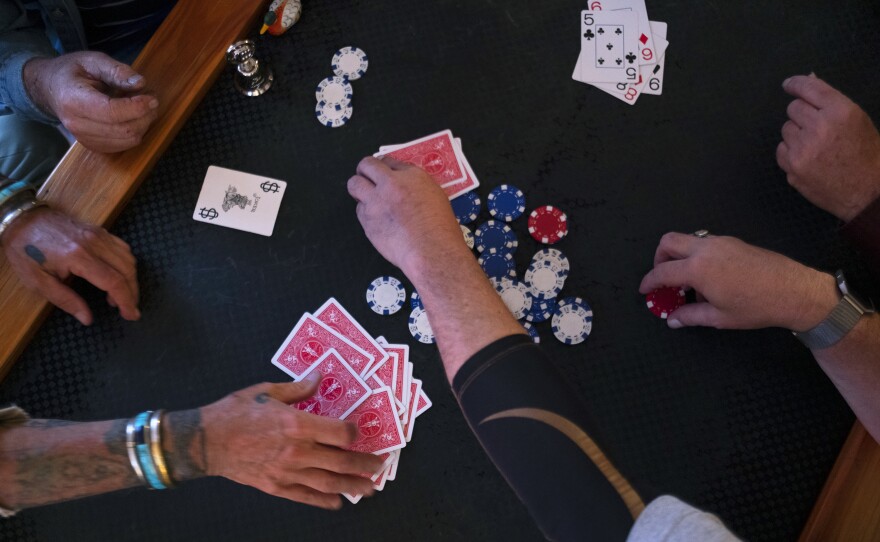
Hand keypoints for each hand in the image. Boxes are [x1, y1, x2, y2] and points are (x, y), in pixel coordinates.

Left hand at [0, 207, 139, 324]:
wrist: (22, 220)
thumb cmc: (27, 252)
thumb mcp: (38, 282)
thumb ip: (65, 300)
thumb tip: (87, 318)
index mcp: (78, 257)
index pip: (114, 281)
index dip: (126, 300)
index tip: (130, 315)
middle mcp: (94, 244)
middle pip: (126, 270)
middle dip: (133, 293)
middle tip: (130, 310)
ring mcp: (99, 235)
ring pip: (129, 258)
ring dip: (131, 279)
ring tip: (121, 296)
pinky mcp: (100, 231)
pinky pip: (123, 248)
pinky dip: (127, 265)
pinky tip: (119, 275)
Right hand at [23, 52, 158, 152]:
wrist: (51, 88)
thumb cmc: (72, 72)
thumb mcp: (93, 61)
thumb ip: (117, 71)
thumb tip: (140, 83)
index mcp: (74, 100)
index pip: (112, 112)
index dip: (137, 107)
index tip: (152, 98)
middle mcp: (77, 124)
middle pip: (124, 129)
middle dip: (145, 115)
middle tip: (151, 99)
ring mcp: (84, 138)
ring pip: (127, 140)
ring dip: (143, 124)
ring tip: (143, 106)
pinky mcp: (93, 145)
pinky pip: (123, 145)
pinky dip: (135, 132)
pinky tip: (133, 117)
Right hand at [201, 374, 385, 508]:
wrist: (205, 441)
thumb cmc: (235, 412)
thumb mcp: (267, 391)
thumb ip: (298, 388)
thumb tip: (320, 377)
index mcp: (297, 424)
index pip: (341, 432)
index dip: (356, 433)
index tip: (362, 432)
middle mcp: (297, 451)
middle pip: (341, 461)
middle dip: (365, 464)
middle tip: (380, 465)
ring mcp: (287, 472)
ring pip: (329, 483)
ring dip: (353, 486)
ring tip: (369, 488)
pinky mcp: (276, 486)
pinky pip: (306, 496)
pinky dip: (324, 501)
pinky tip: (338, 502)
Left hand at [347, 157, 464, 273]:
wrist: (431, 251)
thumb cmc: (441, 229)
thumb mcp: (436, 197)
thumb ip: (416, 187)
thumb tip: (405, 186)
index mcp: (412, 176)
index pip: (390, 161)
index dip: (385, 166)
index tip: (384, 171)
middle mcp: (391, 184)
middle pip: (367, 165)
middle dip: (364, 169)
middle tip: (366, 176)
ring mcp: (376, 202)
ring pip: (354, 184)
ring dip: (358, 187)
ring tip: (365, 195)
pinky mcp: (367, 221)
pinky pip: (359, 210)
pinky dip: (365, 212)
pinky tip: (375, 219)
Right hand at [639, 233, 838, 330]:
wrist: (794, 291)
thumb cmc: (756, 307)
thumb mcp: (719, 317)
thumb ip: (690, 316)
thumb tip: (673, 320)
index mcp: (698, 268)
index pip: (662, 271)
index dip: (649, 281)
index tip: (645, 289)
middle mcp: (706, 248)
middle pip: (669, 242)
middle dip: (659, 258)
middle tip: (663, 278)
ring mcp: (721, 241)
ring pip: (688, 239)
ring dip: (680, 256)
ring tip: (689, 282)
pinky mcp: (734, 242)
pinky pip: (705, 242)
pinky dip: (697, 255)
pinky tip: (710, 277)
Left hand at [777, 75, 879, 221]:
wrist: (867, 191)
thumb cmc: (866, 154)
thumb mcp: (857, 120)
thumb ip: (830, 101)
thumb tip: (809, 79)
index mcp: (840, 111)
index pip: (809, 88)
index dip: (796, 84)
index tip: (788, 85)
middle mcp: (819, 127)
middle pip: (793, 108)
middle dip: (802, 115)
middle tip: (816, 128)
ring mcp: (803, 149)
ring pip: (786, 129)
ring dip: (797, 134)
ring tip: (817, 147)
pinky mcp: (792, 167)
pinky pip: (781, 149)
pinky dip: (791, 152)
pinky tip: (809, 159)